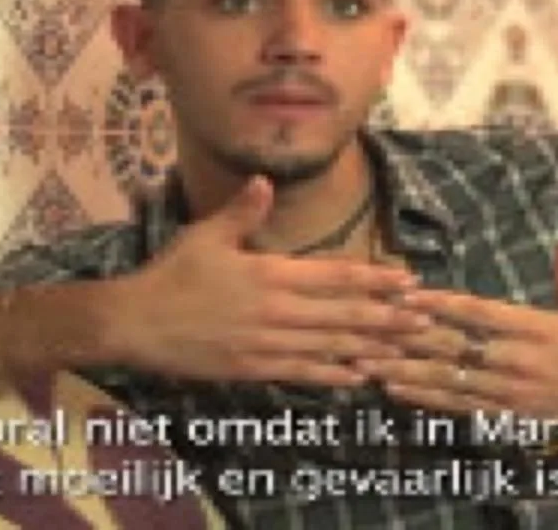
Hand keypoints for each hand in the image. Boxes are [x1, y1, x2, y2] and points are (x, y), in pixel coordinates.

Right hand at [110, 175, 427, 385]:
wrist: (132, 323)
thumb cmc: (171, 275)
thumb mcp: (206, 236)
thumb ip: (243, 211)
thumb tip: (266, 181)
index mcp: (269, 273)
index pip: (335, 276)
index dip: (374, 280)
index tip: (407, 282)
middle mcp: (275, 310)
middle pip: (343, 315)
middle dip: (387, 318)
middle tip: (424, 321)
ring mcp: (265, 344)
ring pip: (329, 347)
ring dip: (370, 347)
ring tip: (404, 349)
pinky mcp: (252, 369)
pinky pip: (301, 373)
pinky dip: (332, 375)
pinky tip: (359, 377)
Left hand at [357, 239, 557, 418]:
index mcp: (537, 330)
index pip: (481, 314)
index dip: (444, 304)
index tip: (410, 294)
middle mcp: (517, 362)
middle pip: (455, 347)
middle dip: (410, 337)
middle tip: (371, 327)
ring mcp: (508, 393)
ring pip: (448, 380)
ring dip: (406, 370)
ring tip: (369, 361)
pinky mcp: (504, 417)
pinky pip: (458, 407)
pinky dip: (425, 399)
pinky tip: (395, 389)